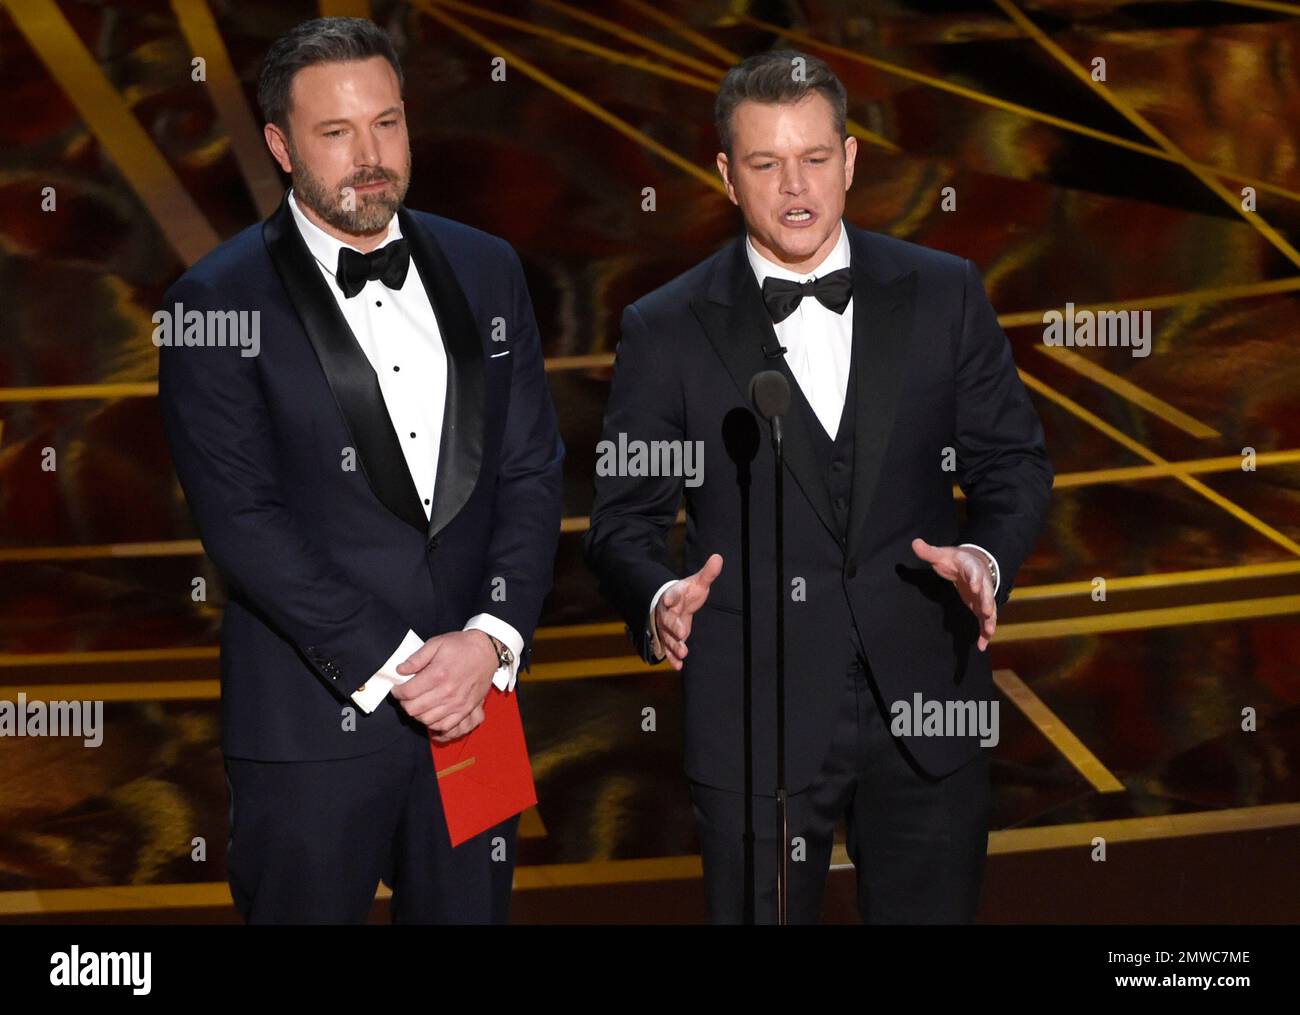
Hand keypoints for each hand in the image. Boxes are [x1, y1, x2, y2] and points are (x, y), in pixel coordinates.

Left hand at [392, 630, 495, 740]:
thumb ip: (416, 658)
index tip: (397, 688)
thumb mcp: (436, 643)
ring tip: (418, 704)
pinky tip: (431, 716)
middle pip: (414, 709)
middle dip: (405, 704)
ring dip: (418, 714)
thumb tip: (400, 670)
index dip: (397, 692)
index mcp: (438, 675)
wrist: (487, 650)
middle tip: (406, 696)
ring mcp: (458, 703)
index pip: (408, 693)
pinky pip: (446, 726)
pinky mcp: (467, 709)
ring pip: (427, 720)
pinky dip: (435, 725)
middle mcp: (447, 692)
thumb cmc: (461, 646)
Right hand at [654, 553, 722, 670]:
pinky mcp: (668, 639)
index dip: (671, 597)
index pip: (671, 595)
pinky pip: (668, 649)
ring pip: (667, 637)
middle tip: (681, 633)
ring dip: (674, 645)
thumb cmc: (686, 594)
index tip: (670, 599)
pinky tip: (678, 666)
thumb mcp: (697, 583)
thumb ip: (707, 574)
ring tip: (683, 652)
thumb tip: (719, 557)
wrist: (672, 604)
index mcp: (673, 596)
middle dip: (673, 626)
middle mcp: (666, 613)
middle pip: (668, 619)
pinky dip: (672, 658)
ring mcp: (666, 628)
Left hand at [911, 538, 996, 650]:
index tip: (975, 587)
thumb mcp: (943, 554)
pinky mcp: (981, 607)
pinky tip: (981, 646)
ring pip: (990, 609)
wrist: (974, 562)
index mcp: (972, 568)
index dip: (976, 579)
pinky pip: (985, 621)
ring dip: (989, 620)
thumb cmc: (957, 560)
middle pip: (987, 593)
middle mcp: (982, 583)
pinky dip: (984, 633)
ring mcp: (983, 597)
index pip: (975, 573)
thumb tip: (914, 543)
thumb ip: (929, 551)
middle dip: (987, 602)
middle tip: (986, 611)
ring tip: (988, 632)